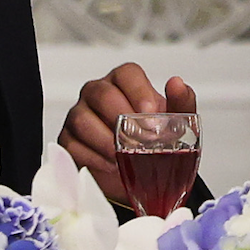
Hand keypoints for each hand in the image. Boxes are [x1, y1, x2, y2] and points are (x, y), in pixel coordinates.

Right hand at [57, 63, 196, 204]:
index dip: (138, 91)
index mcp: (124, 83)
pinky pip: (73, 145)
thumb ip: (181, 103)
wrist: (142, 175)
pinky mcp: (68, 140)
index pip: (127, 73)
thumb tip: (177, 83)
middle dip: (121, 119)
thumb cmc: (154, 141)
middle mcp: (98, 93)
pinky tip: (110, 166)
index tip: (150, 113)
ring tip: (124, 157)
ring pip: (83, 120)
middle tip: (140, 141)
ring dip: (106, 142)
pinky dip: (93, 158)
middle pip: (101, 94)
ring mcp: (79, 115)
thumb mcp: (174, 124)